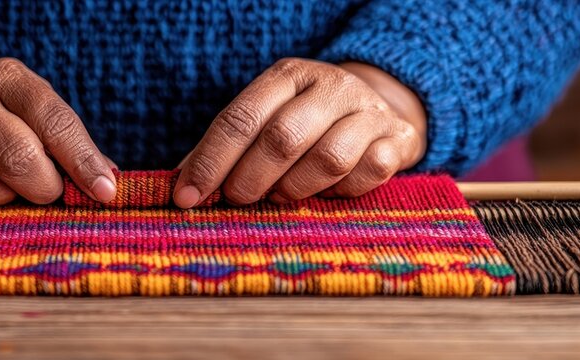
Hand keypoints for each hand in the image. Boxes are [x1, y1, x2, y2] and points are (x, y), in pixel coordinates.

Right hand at [0, 58, 116, 204]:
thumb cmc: (2, 117)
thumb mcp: (36, 115)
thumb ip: (70, 146)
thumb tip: (109, 183)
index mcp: (9, 78)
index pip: (54, 121)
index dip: (83, 161)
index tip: (105, 192)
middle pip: (17, 158)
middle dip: (42, 187)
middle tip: (46, 192)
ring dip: (0, 196)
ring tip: (1, 183)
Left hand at [174, 58, 426, 207]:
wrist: (379, 108)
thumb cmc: (305, 123)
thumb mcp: (265, 120)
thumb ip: (223, 150)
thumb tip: (180, 186)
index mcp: (287, 76)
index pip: (241, 118)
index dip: (211, 161)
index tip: (186, 196)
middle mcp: (329, 86)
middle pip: (281, 138)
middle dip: (250, 179)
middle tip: (236, 200)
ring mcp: (368, 110)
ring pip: (327, 159)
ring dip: (294, 189)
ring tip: (280, 196)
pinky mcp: (398, 138)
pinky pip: (368, 173)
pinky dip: (342, 191)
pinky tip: (327, 192)